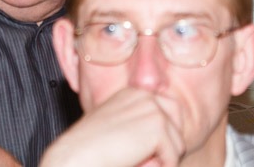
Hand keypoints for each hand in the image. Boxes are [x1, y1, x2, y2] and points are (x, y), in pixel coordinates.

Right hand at [39, 88, 184, 166]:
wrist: (75, 156)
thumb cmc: (90, 149)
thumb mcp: (118, 130)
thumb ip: (140, 127)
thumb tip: (171, 140)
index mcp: (133, 93)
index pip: (168, 112)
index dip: (161, 137)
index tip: (141, 150)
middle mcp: (145, 95)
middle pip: (178, 125)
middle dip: (168, 146)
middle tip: (143, 158)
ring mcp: (152, 108)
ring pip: (177, 144)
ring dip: (161, 160)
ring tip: (134, 160)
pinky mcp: (158, 125)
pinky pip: (173, 157)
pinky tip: (135, 163)